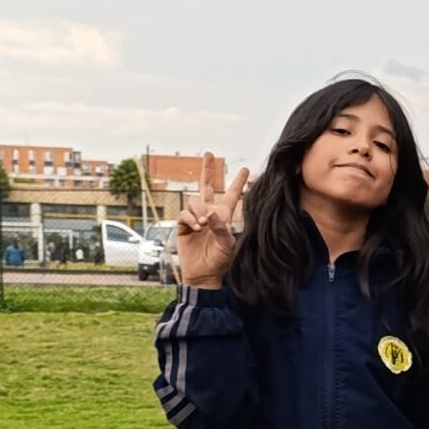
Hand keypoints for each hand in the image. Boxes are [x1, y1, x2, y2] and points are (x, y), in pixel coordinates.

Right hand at [176, 167, 249, 288]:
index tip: (245, 169)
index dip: (238, 183)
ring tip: (204, 224)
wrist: (204, 274)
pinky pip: (184, 214)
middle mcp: (209, 213)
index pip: (232, 195)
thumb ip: (222, 228)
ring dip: (199, 210)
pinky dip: (190, 219)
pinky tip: (197, 227)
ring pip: (194, 200)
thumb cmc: (220, 260)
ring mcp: (195, 218)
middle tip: (209, 154)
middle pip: (206, 186)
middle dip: (207, 170)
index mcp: (224, 216)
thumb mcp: (228, 244)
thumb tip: (210, 213)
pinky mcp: (183, 225)